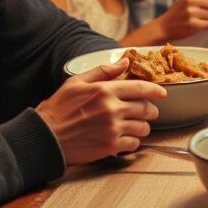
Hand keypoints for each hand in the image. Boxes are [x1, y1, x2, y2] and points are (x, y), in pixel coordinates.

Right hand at [37, 59, 166, 163]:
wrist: (44, 138)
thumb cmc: (58, 109)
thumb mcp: (76, 82)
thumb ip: (103, 71)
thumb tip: (124, 62)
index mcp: (105, 90)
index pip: (140, 87)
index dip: (156, 90)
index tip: (163, 93)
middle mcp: (112, 109)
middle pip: (146, 109)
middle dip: (150, 110)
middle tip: (147, 112)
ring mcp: (113, 128)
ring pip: (143, 127)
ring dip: (142, 126)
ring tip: (134, 126)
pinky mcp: (110, 146)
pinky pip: (134, 144)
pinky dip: (133, 141)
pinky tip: (124, 139)